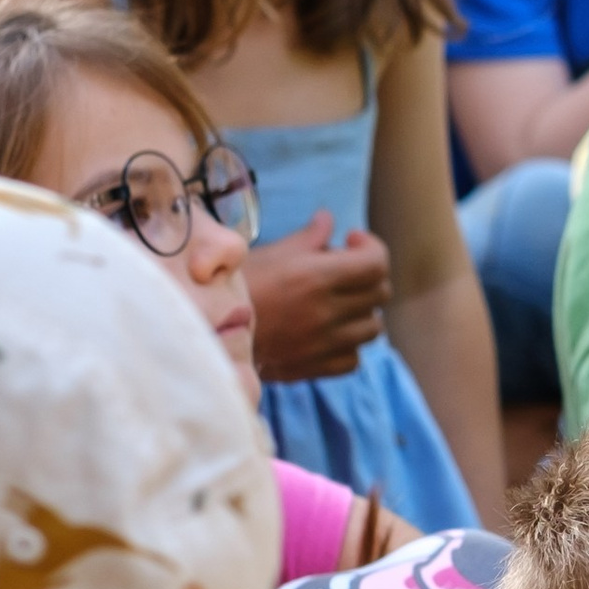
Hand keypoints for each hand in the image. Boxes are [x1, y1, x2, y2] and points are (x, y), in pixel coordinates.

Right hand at [247, 213, 391, 381]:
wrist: (208, 333)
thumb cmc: (237, 286)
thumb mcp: (270, 253)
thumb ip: (308, 238)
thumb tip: (328, 220)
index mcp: (316, 277)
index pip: (376, 264)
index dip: (371, 247)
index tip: (351, 241)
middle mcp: (326, 312)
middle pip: (379, 293)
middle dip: (369, 275)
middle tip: (346, 269)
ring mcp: (323, 344)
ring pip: (372, 328)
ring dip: (362, 311)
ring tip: (339, 302)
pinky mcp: (313, 368)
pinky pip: (353, 359)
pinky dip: (349, 344)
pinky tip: (330, 332)